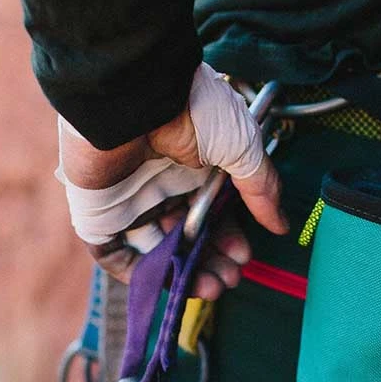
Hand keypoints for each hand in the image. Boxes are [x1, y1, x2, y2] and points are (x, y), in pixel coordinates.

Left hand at [58, 66, 287, 289]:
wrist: (136, 94)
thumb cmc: (190, 111)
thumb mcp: (242, 149)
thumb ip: (261, 190)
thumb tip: (280, 226)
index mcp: (190, 168)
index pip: (210, 215)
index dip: (228, 238)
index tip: (244, 256)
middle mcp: (160, 185)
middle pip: (186, 238)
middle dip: (211, 262)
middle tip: (230, 279)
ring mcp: (128, 201)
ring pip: (157, 252)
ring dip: (186, 274)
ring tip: (212, 287)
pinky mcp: (99, 215)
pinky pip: (116, 256)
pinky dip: (142, 275)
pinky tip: (173, 283)